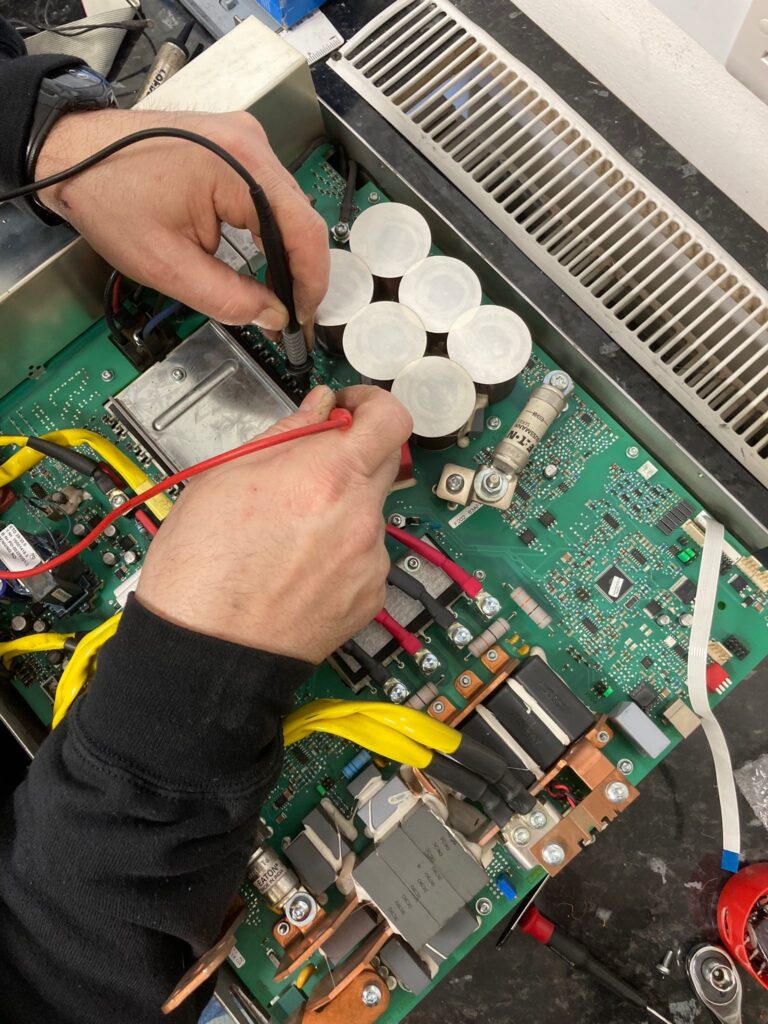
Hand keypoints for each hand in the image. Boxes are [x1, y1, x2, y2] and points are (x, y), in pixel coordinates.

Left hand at [34, 109, 329, 330]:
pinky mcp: (234, 145)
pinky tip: (259, 258)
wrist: (71, 155)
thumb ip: (228, 298)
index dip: (312, 282)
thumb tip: (273, 316)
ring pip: (287, 208)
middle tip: (288, 314)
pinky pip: (268, 194)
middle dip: (298, 271)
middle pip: (301, 219)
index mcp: (240, 166)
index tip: (303, 317)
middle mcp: (251, 144)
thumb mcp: (167, 265)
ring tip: (273, 292)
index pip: (305, 231)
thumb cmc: (107, 197)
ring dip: (284, 252)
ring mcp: (245, 140)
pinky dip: (269, 230)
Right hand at [136, 385, 412, 662]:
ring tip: (287, 534)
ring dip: (341, 507)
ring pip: (369, 511)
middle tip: (309, 468)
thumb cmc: (202, 569)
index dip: (372, 404)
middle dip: (351, 454)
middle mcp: (360, 515)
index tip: (349, 410)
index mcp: (327, 475)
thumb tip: (318, 409)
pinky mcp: (370, 596)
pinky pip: (366, 555)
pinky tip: (299, 566)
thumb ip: (285, 433)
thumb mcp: (224, 476)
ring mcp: (370, 559)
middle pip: (384, 461)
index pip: (390, 416)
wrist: (206, 652)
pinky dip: (341, 551)